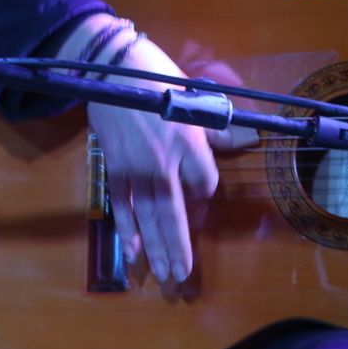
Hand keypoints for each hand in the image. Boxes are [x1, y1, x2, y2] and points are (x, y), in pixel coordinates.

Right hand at [83, 33, 218, 283]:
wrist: (112, 69)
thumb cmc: (159, 79)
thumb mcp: (196, 99)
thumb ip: (213, 129)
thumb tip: (235, 143)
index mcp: (189, 141)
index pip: (206, 181)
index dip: (206, 190)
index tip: (202, 193)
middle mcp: (164, 161)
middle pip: (174, 213)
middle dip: (178, 248)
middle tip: (182, 278)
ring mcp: (135, 168)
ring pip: (147, 217)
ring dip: (156, 248)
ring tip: (163, 275)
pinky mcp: (113, 168)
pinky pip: (121, 205)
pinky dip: (128, 229)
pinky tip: (134, 252)